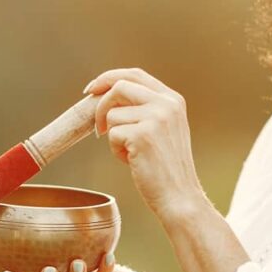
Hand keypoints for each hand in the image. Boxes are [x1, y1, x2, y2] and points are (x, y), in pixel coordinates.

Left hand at [84, 68, 207, 219]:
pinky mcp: (143, 135)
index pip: (135, 74)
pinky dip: (116, 150)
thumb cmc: (166, 168)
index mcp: (173, 99)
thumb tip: (106, 96)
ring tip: (130, 153)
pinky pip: (112, 135)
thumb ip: (144, 109)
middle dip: (101, 106)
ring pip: (113, 114)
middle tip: (99, 128)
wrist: (179, 196)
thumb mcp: (163, 129)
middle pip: (119, 87)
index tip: (91, 89)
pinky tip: (132, 161)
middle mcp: (167, 104)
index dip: (109, 78)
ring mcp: (156, 118)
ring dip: (113, 136)